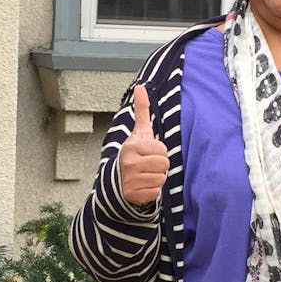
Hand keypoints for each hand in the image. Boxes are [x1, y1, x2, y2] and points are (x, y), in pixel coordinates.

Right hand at [118, 85, 167, 205]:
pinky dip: (151, 191)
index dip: (159, 152)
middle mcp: (129, 163)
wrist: (116, 180)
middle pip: (164, 165)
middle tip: (147, 165)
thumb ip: (142, 110)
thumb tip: (140, 87)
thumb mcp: (138, 133)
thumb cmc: (133, 153)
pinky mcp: (133, 195)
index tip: (148, 153)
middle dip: (159, 166)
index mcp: (132, 146)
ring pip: (161, 179)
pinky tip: (142, 186)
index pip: (163, 150)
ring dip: (156, 178)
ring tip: (145, 175)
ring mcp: (130, 180)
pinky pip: (155, 193)